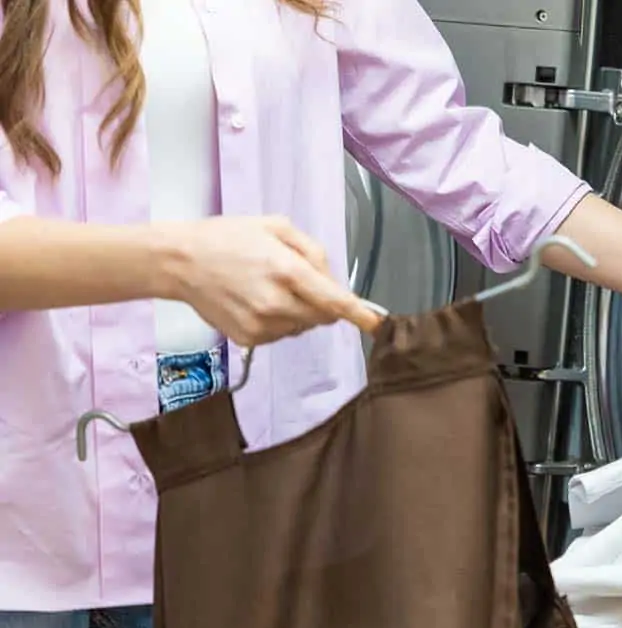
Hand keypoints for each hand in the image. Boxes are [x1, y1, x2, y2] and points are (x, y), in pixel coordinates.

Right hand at [153, 215, 381, 345]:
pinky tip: (256, 301)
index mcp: (287, 271)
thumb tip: (333, 283)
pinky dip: (279, 322)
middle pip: (323, 317)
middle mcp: (276, 304)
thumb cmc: (229, 237)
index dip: (358, 314)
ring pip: (303, 327)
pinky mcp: (249, 340)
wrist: (180, 262)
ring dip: (299, 312)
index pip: (334, 301)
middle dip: (323, 303)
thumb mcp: (276, 227)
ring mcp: (261, 326)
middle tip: (299, 281)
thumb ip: (313, 253)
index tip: (375, 323)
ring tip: (269, 288)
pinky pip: (281, 335)